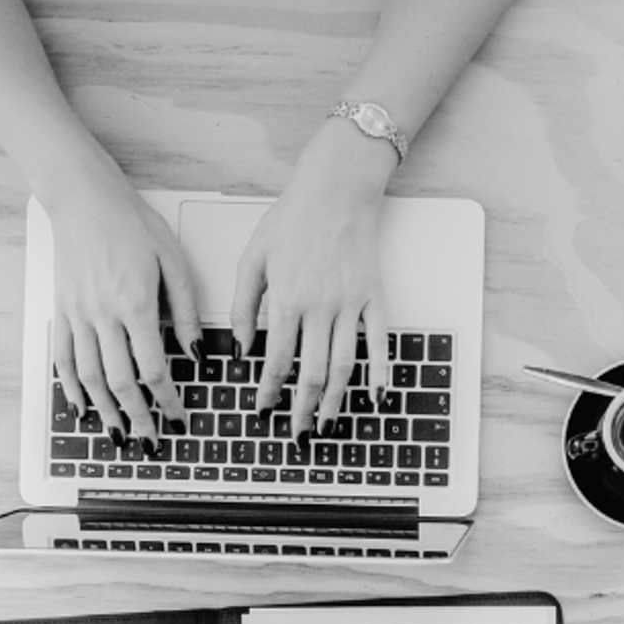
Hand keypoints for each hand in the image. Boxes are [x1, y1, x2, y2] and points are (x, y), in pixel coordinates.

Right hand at [47, 158, 196, 442]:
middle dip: (138, 417)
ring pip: (90, 376)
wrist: (84, 199)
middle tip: (151, 441)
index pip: (154, 369)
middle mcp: (103, 315)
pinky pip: (63, 357)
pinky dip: (71, 387)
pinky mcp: (62, 309)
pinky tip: (82, 407)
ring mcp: (77, 314)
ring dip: (106, 411)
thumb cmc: (132, 224)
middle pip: (120, 382)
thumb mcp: (174, 262)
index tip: (178, 417)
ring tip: (119, 434)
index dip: (167, 400)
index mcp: (136, 305)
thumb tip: (196, 352)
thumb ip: (186, 310)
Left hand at [232, 123, 394, 432]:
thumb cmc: (291, 219)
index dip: (269, 391)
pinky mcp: (375, 298)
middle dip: (302, 408)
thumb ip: (243, 305)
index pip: (277, 360)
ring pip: (345, 366)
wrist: (337, 190)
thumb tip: (242, 347)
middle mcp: (320, 308)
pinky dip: (381, 374)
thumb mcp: (253, 258)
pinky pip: (380, 343)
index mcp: (287, 299)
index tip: (263, 409)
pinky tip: (376, 398)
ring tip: (327, 424)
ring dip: (336, 401)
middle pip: (312, 373)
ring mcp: (352, 305)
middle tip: (296, 433)